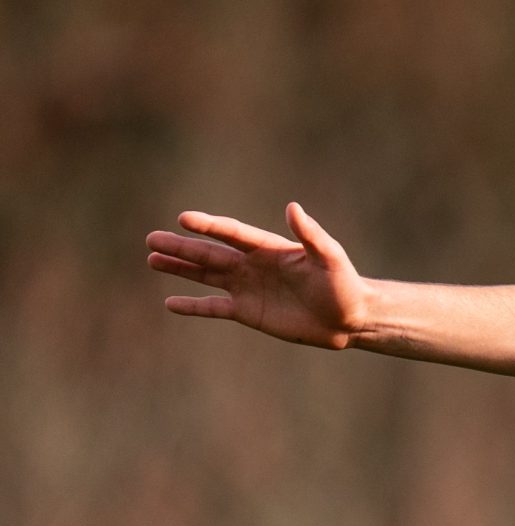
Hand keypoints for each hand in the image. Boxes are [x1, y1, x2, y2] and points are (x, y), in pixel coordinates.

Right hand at [145, 204, 368, 348]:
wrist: (351, 319)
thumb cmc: (344, 285)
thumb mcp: (330, 257)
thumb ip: (311, 234)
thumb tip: (292, 207)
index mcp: (270, 249)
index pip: (233, 233)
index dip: (209, 226)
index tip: (184, 219)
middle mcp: (254, 266)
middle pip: (211, 253)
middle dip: (182, 247)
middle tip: (151, 239)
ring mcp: (248, 288)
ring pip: (206, 276)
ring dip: (181, 268)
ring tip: (152, 259)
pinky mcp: (249, 312)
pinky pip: (214, 307)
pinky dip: (193, 306)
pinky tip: (170, 303)